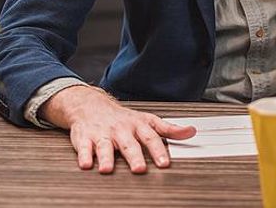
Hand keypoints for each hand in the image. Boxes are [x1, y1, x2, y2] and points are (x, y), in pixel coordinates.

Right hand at [40, 85, 196, 173]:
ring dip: (106, 157)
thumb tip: (191, 132)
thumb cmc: (123, 118)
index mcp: (138, 125)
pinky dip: (84, 155)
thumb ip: (169, 129)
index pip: (151, 138)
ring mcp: (102, 133)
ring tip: (107, 169)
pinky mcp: (84, 138)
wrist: (91, 105)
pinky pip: (83, 147)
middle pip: (128, 144)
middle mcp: (121, 129)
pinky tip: (86, 164)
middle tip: (139, 169)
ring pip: (104, 146)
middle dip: (134, 156)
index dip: (158, 151)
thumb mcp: (148, 120)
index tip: (164, 163)